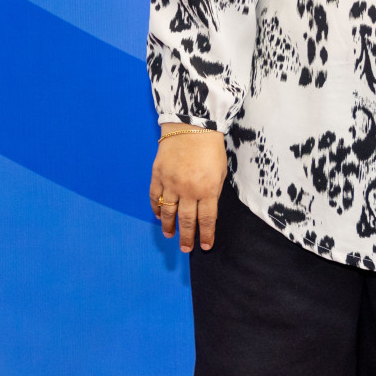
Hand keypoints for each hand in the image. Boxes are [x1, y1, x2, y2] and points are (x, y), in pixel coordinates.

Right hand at [149, 123, 226, 251]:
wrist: (191, 126)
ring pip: (168, 212)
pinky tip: (159, 216)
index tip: (204, 246)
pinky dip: (156, 208)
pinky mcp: (158, 175)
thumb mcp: (220, 171)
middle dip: (186, 237)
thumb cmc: (211, 147)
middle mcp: (188, 190)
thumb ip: (213, 191)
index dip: (205, 235)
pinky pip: (155, 197)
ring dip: (168, 226)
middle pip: (186, 220)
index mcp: (207, 190)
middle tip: (185, 249)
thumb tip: (207, 209)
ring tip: (169, 235)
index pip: (206, 219)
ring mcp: (170, 184)